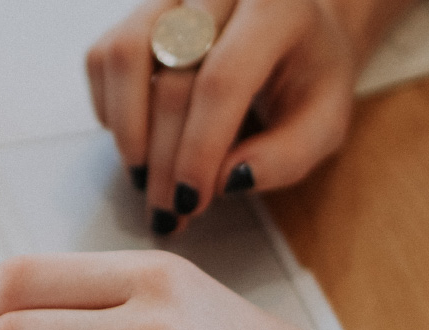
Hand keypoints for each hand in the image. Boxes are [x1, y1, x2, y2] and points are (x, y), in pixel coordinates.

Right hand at [86, 0, 412, 233]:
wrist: (296, 27)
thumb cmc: (308, 75)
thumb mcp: (324, 121)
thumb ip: (287, 156)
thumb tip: (227, 182)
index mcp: (276, 8)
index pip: (223, 80)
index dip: (199, 148)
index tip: (191, 200)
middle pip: (171, 78)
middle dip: (164, 159)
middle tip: (168, 210)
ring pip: (124, 57)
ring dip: (127, 132)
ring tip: (144, 178)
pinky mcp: (139, 10)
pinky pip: (104, 57)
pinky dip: (111, 108)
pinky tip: (139, 140)